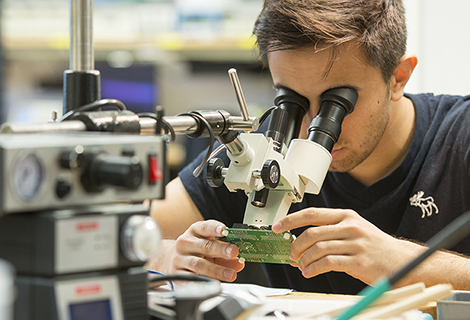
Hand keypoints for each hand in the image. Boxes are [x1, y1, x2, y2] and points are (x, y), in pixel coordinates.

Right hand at [169, 220, 244, 281]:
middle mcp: (186, 243)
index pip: (205, 227)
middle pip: (204, 246)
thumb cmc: (196, 251)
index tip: (225, 230)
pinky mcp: (177, 274)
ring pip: (198, 264)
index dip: (215, 228)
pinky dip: (202, 282)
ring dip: (216, 270)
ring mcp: (180, 258)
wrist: (174, 258)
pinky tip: (212, 284)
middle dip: (221, 249)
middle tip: (234, 252)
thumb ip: (226, 254)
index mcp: (195, 231)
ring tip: (230, 274)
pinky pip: (190, 279)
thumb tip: (239, 262)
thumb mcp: (211, 247)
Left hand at [272, 207, 422, 284]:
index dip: (291, 220)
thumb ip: (330, 229)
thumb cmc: (374, 245)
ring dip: (304, 259)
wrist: (403, 260)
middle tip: (291, 253)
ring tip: (301, 265)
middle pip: (312, 232)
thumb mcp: (353, 228)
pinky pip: (328, 263)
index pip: (312, 213)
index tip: (277, 226)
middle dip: (295, 244)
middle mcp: (350, 226)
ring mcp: (355, 243)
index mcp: (345, 215)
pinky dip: (314, 268)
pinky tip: (309, 272)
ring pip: (318, 248)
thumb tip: (301, 236)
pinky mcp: (359, 262)